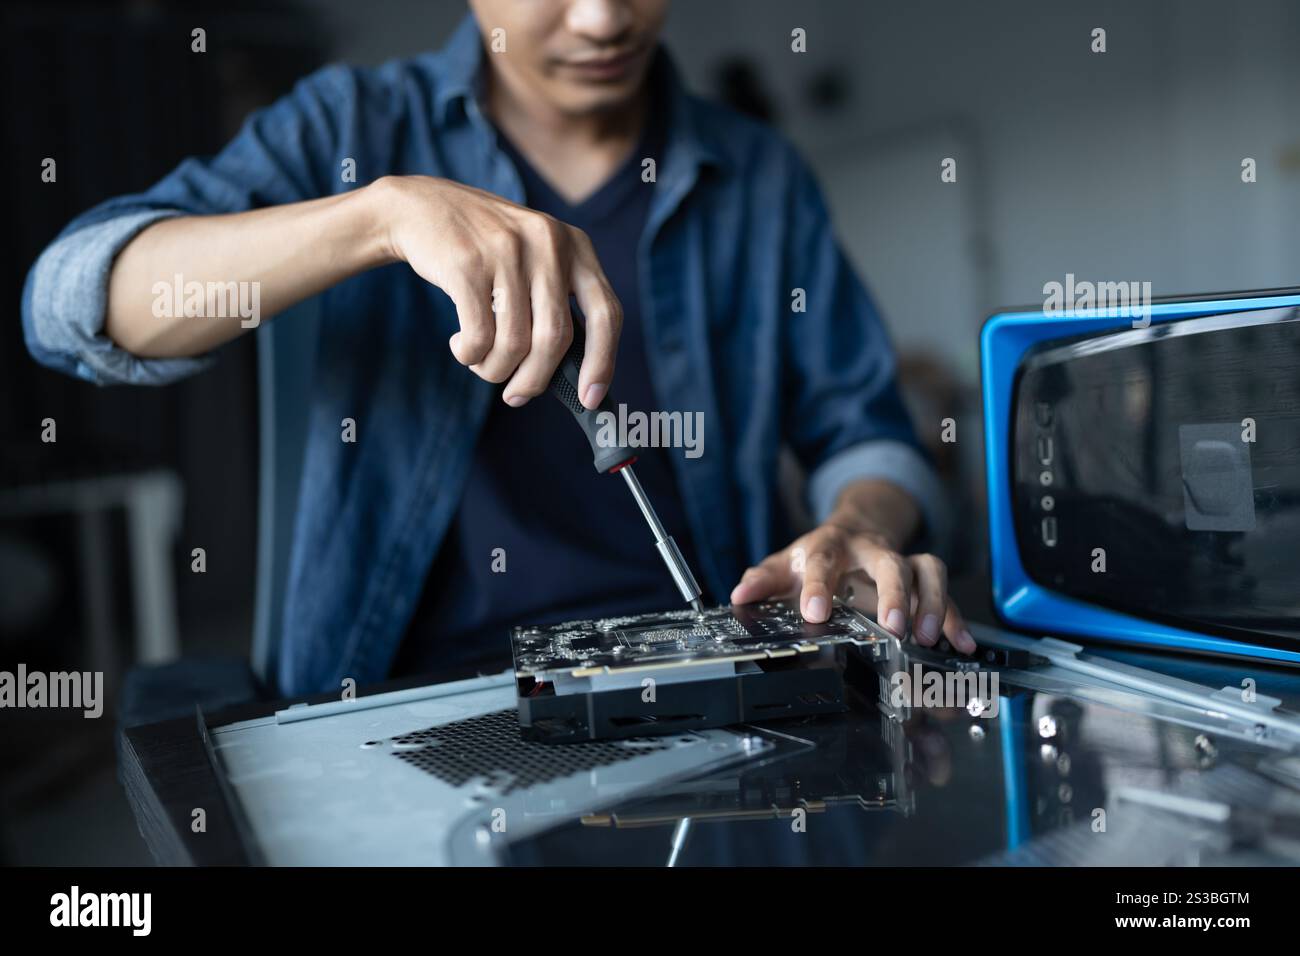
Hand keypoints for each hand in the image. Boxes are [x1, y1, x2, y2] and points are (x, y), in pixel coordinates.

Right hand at [377, 175, 621, 407]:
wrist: (423, 207)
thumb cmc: (486, 250)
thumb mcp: (535, 259)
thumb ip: (557, 304)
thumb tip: (575, 377)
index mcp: (576, 246)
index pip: (606, 312)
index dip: (603, 362)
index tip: (590, 399)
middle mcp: (548, 243)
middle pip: (555, 338)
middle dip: (535, 379)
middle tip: (517, 396)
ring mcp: (507, 251)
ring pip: (514, 344)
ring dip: (495, 369)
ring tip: (481, 363)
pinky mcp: (467, 264)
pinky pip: (478, 337)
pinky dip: (469, 356)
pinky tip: (461, 346)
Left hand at [729, 523, 975, 653]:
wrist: (857, 526)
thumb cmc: (819, 553)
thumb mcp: (786, 563)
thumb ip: (763, 580)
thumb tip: (740, 595)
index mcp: (829, 546)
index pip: (822, 561)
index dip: (817, 585)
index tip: (815, 611)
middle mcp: (870, 550)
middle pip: (888, 563)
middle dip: (895, 594)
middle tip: (895, 627)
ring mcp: (901, 560)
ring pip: (927, 570)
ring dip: (932, 603)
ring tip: (928, 636)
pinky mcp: (923, 576)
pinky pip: (945, 593)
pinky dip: (956, 618)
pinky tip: (961, 643)